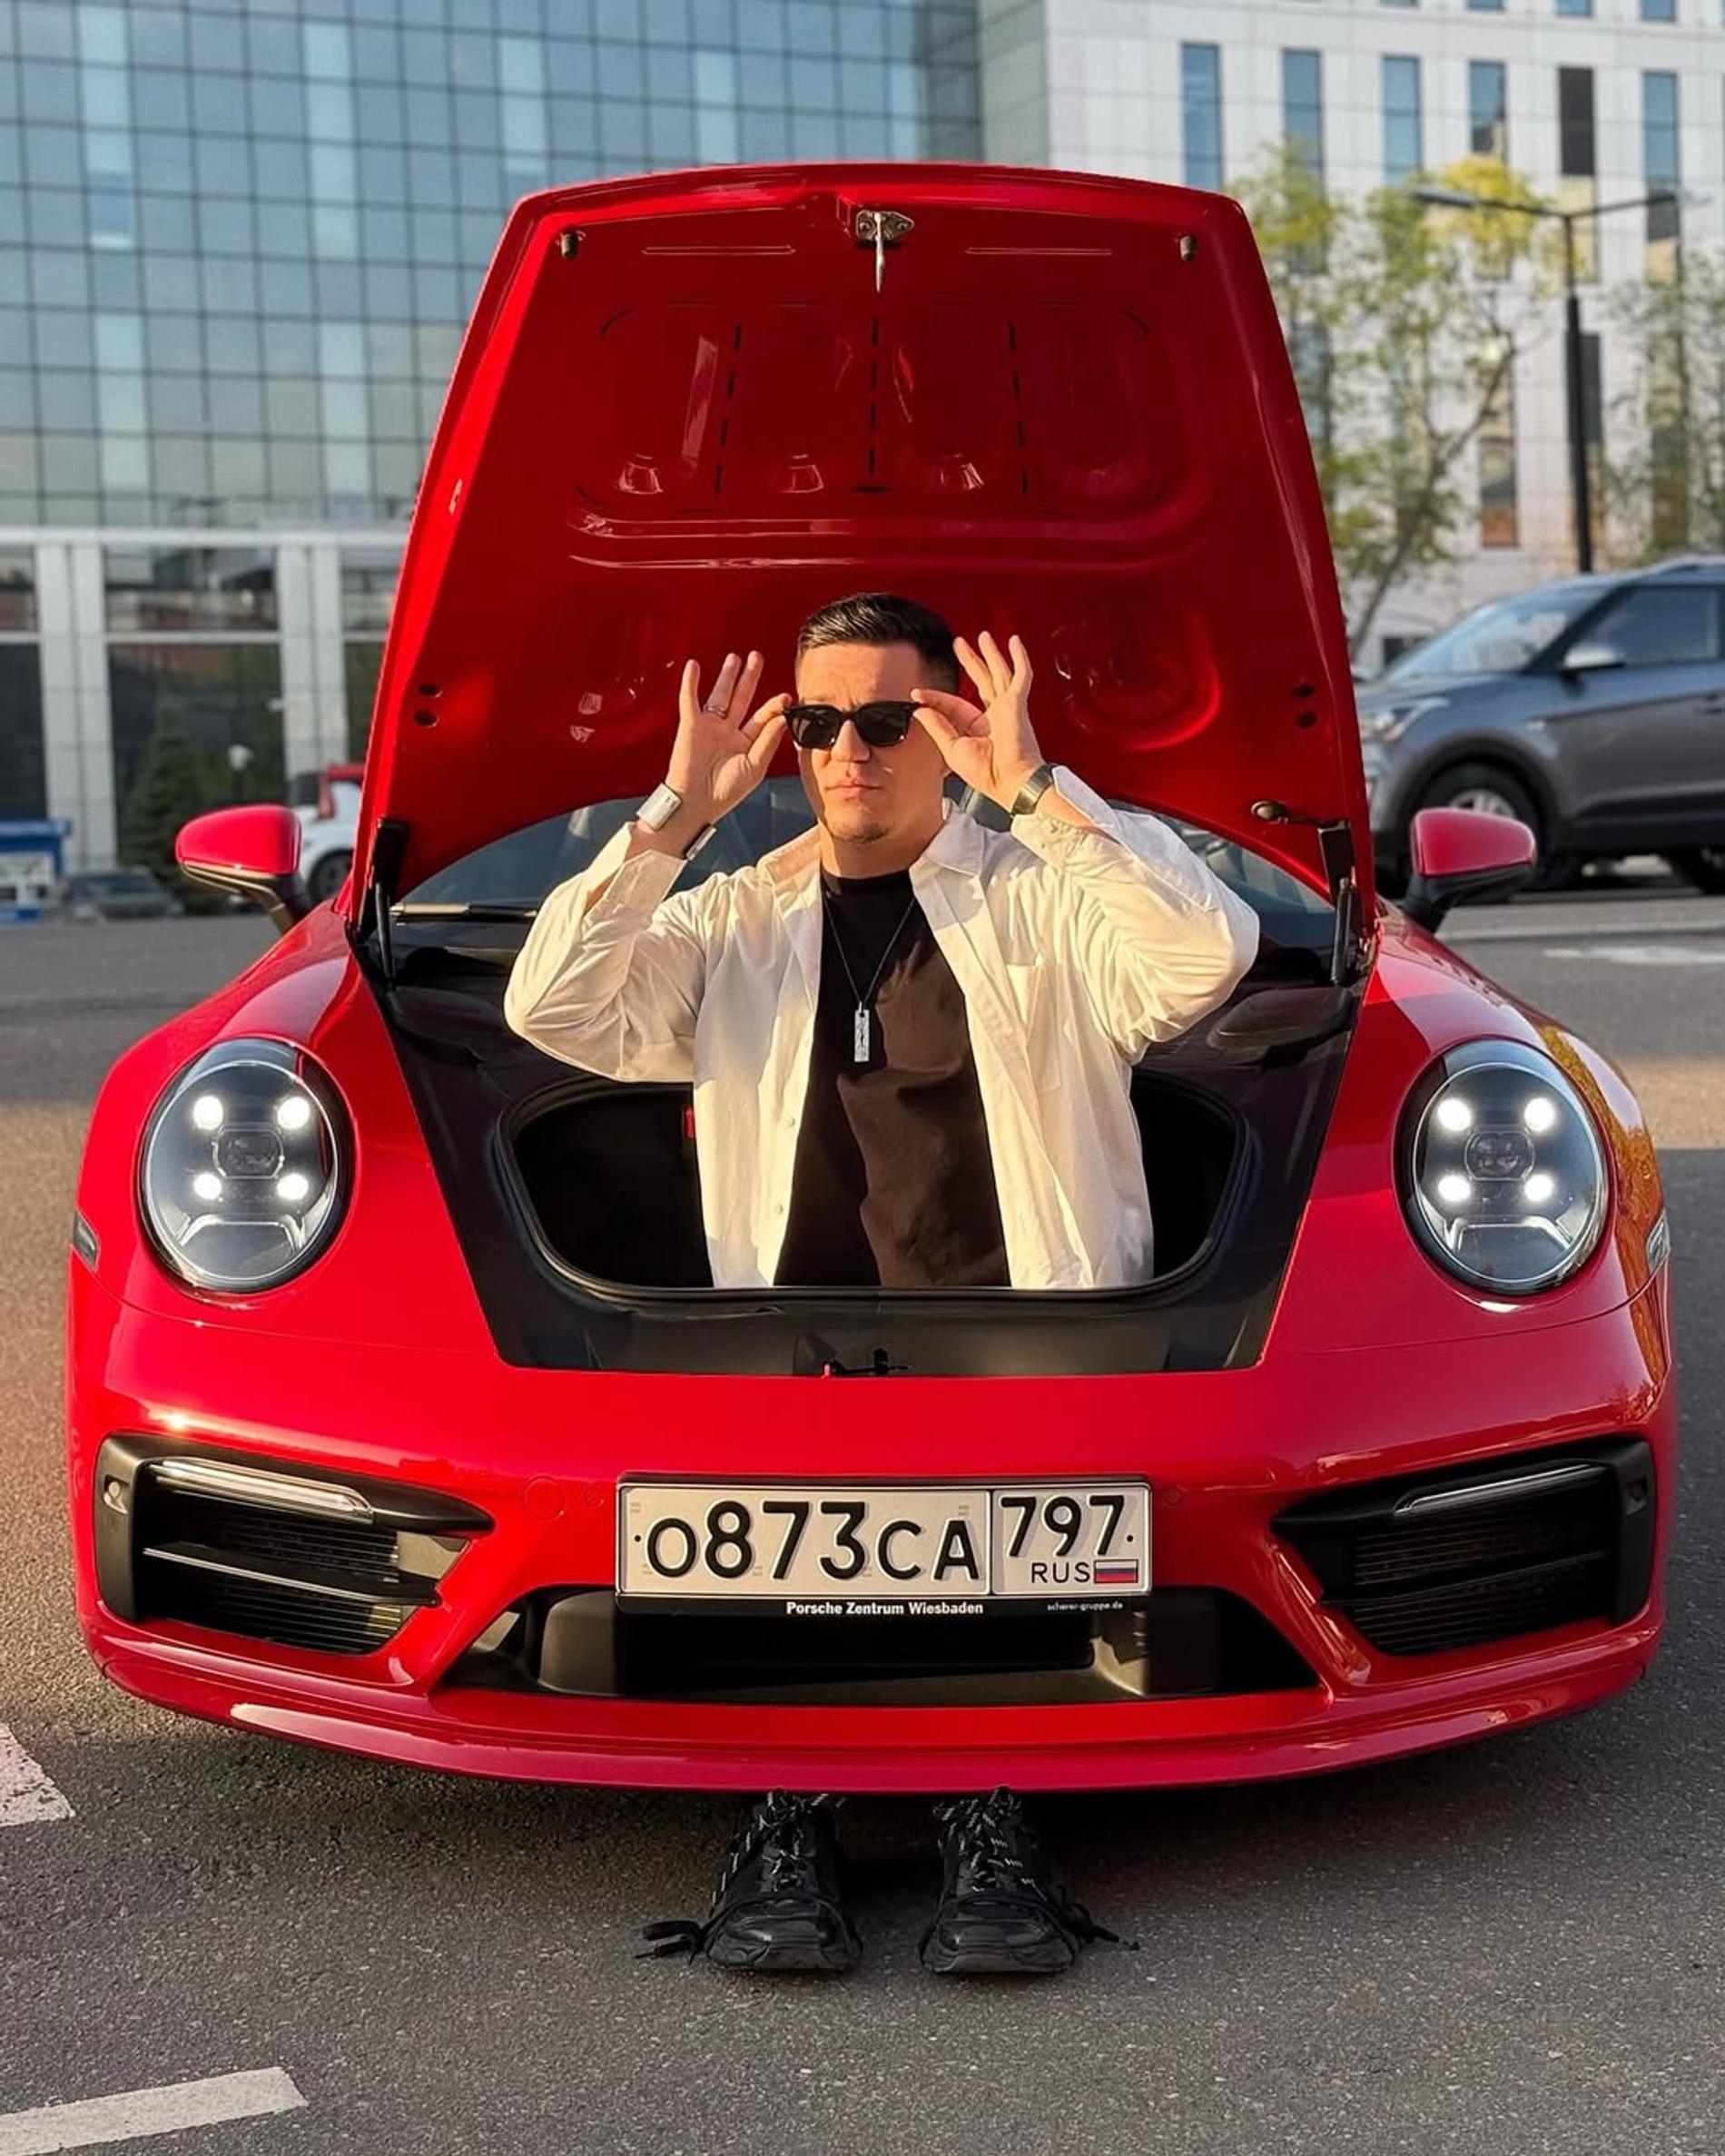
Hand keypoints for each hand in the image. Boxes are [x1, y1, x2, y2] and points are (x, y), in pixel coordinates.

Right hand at [660, 651, 788, 832]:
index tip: (785, 697)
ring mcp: (709, 727)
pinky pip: (690, 700)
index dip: (773, 706)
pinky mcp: (690, 725)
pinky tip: (694, 666)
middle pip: (742, 699)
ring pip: (720, 696)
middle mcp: (728, 732)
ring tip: (735, 658)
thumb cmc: (726, 791)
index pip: (762, 718)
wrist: (696, 802)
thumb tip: (783, 718)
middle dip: (749, 678)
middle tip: (757, 657)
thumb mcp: (754, 767)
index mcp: (745, 743)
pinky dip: (691, 683)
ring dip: (726, 677)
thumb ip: (768, 741)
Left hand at [912, 632, 1044, 811]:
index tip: (917, 693)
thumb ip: (937, 727)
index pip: (954, 704)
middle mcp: (994, 715)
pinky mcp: (1016, 703)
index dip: (934, 698)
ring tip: (983, 637)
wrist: (1010, 781)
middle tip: (959, 644)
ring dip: (990, 654)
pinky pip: (1021, 676)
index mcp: (979, 728)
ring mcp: (1007, 707)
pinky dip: (1019, 658)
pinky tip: (1015, 642)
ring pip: (997, 673)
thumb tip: (919, 710)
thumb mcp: (952, 749)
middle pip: (979, 681)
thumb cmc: (987, 773)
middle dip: (969, 661)